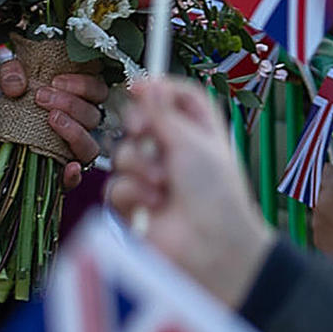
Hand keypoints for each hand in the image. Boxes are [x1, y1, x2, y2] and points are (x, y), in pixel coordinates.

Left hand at [0, 60, 107, 189]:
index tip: (56, 81)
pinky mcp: (55, 173)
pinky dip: (74, 174)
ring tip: (52, 120)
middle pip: (93, 115)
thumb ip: (9, 72)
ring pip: (89, 146)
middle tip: (42, 97)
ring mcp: (68, 149)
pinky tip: (68, 167)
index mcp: (74, 96)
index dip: (84, 85)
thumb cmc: (1, 97)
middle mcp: (77, 123)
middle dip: (71, 104)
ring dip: (75, 132)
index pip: (97, 90)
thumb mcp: (1, 79)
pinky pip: (74, 179)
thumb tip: (17, 84)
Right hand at [106, 76, 274, 306]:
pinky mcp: (135, 206)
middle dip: (139, 128)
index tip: (139, 86)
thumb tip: (147, 84)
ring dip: (140, 166)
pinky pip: (115, 186)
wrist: (211, 248)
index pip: (175, 98)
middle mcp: (174, 153)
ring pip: (122, 154)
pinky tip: (152, 205)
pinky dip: (133, 193)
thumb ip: (164, 113)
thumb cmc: (216, 194)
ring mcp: (153, 179)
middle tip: (147, 134)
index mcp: (198, 132)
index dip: (157, 89)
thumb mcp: (192, 142)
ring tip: (162, 184)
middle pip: (140, 121)